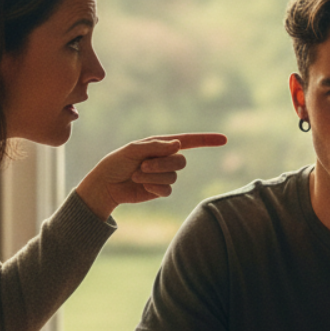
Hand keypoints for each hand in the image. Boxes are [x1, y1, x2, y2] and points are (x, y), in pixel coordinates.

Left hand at [75, 133, 226, 218]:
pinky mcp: (160, 190)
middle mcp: (165, 159)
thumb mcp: (133, 150)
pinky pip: (167, 190)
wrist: (105, 185)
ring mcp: (164, 175)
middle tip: (142, 166)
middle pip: (180, 161)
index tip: (224, 140)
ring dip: (153, 177)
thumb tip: (179, 145)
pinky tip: (141, 186)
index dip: (207, 140)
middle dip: (161, 165)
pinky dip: (153, 188)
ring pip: (173, 177)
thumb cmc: (116, 163)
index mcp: (161, 145)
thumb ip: (156, 147)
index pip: (189, 141)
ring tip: (137, 175)